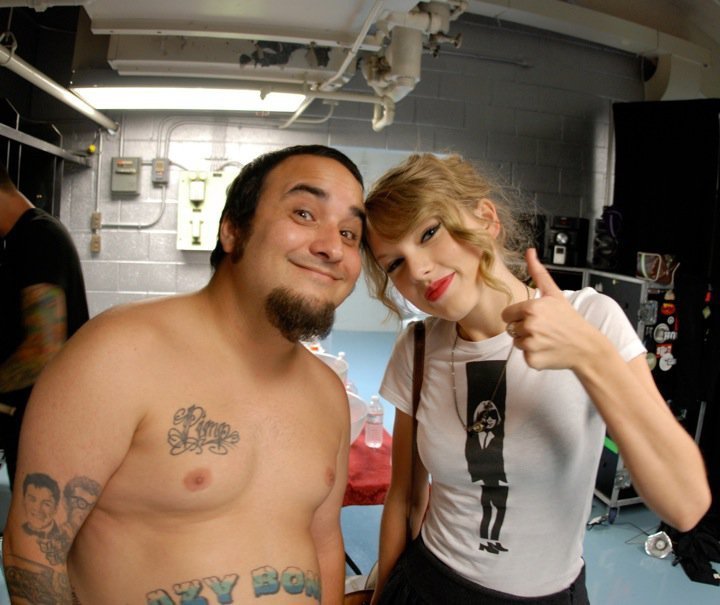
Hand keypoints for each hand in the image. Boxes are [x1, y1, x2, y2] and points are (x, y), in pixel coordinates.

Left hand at [501, 248, 600, 369]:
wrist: (586, 346)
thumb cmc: (569, 319)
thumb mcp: (554, 293)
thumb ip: (538, 272)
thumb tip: (529, 252)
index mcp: (532, 308)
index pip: (506, 314)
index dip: (518, 316)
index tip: (534, 317)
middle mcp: (530, 326)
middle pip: (510, 328)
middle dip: (523, 329)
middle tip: (543, 328)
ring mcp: (531, 344)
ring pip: (516, 342)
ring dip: (528, 342)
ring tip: (546, 339)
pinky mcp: (532, 360)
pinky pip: (524, 356)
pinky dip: (533, 355)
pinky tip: (547, 350)